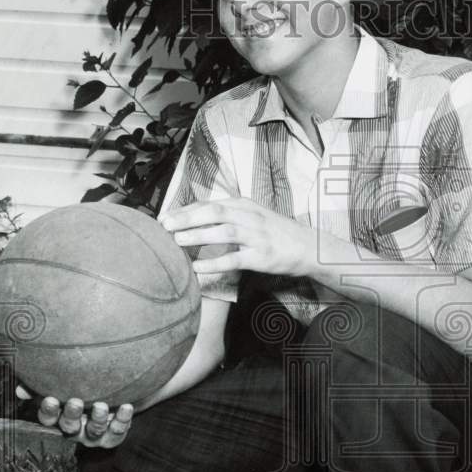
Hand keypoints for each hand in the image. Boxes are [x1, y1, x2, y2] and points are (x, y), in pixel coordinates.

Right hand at [16, 385, 133, 448]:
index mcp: (60, 417)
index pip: (48, 418)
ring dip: (97, 420)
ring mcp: (94, 434)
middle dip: (71, 416)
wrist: (116, 390)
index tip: (51, 398)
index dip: (48, 411)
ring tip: (101, 406)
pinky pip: (118, 432)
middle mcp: (75, 428)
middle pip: (69, 427)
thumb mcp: (62, 382)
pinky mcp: (114, 434)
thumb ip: (40, 384)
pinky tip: (127, 407)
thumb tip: (20, 390)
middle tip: (76, 402)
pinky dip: (122, 420)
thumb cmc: (82, 384)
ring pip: (94, 432)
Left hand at [162, 198, 317, 278]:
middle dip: (187, 218)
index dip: (185, 209)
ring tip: (177, 241)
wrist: (308, 247)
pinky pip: (234, 260)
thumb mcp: (252, 215)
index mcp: (244, 204)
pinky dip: (214, 263)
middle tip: (164, 226)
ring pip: (223, 232)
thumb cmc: (275, 231)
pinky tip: (197, 268)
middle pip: (213, 212)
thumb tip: (194, 217)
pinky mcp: (261, 257)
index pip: (209, 204)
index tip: (165, 217)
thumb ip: (227, 214)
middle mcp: (249, 216)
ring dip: (198, 235)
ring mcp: (256, 237)